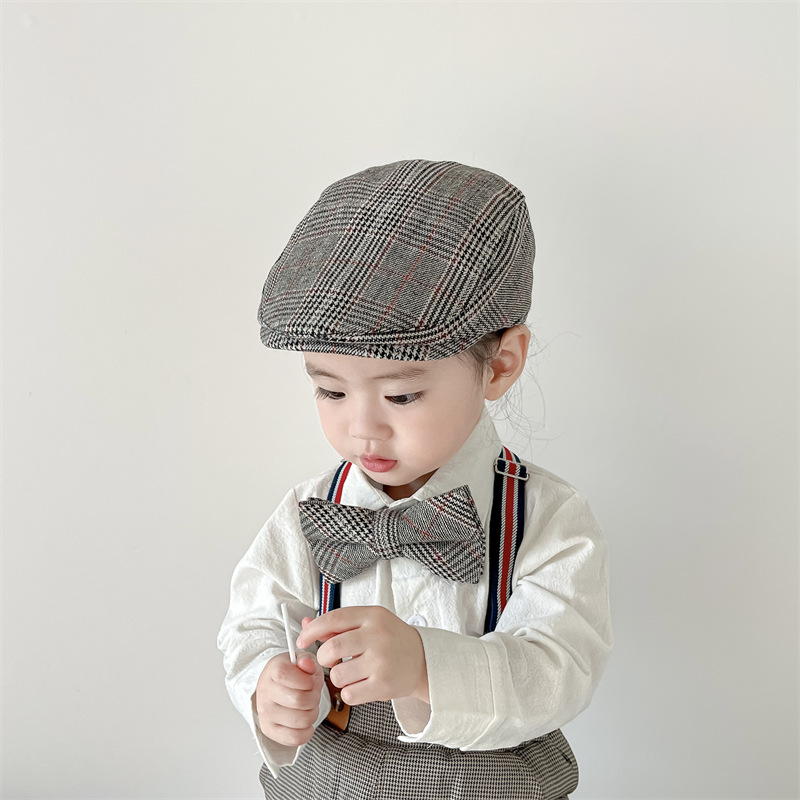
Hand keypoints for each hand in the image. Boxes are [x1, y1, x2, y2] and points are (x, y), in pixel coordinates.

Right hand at [254, 651, 323, 746]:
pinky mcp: (269, 730)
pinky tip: (305, 721)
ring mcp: (265, 713)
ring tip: (309, 707)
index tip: (311, 680)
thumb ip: (308, 660)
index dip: (307, 679)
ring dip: (313, 714)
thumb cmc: (294, 673)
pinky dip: (307, 731)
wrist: (277, 686)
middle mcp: (265, 692)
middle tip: (313, 694)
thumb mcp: (303, 660)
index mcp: (272, 671)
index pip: (286, 676)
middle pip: (300, 700)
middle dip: (314, 697)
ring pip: (301, 720)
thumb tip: (307, 665)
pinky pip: (295, 738)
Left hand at [296, 606, 428, 705]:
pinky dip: (348, 692)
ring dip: (337, 677)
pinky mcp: (383, 686)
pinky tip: (360, 684)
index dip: (312, 630)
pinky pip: (348, 694)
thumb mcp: (369, 622)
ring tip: (352, 672)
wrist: (424, 660)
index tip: (301, 640)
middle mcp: (377, 637)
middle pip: (331, 649)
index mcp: (372, 616)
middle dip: (323, 658)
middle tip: (330, 660)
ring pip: (337, 675)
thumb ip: (338, 624)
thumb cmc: (391, 639)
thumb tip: (305, 624)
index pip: (333, 619)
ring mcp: (381, 662)